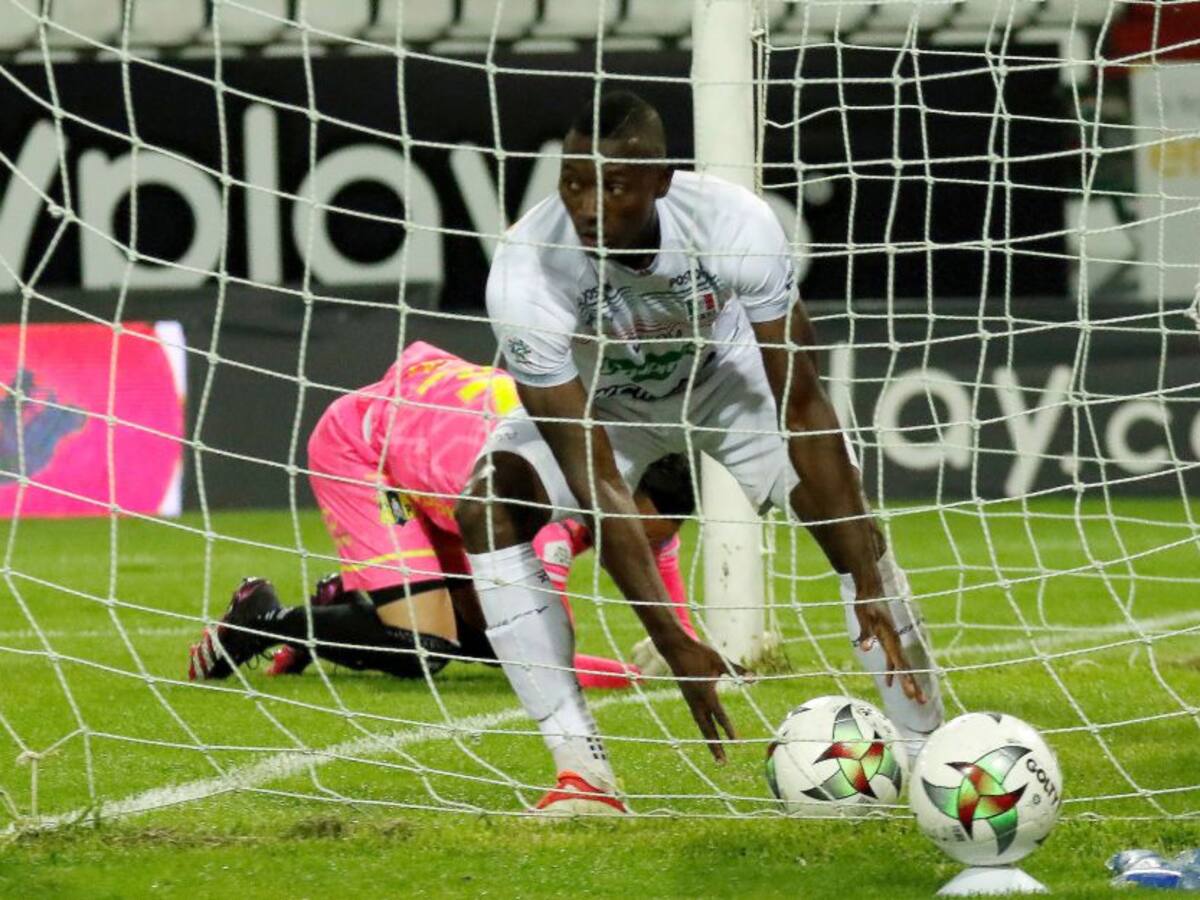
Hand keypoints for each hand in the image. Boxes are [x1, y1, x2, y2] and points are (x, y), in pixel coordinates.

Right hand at [659, 636, 742, 762]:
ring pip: (701, 726)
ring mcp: (691, 702)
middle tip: (723, 763)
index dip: (728, 729)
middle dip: (715, 746)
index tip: (736, 742)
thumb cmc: (700, 653)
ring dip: (709, 741)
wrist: (676, 649)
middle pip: (707, 729)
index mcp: (706, 693)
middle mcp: (697, 701)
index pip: (719, 715)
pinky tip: (708, 735)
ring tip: (717, 756)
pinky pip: (697, 718)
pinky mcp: (688, 699)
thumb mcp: (720, 661)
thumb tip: (755, 678)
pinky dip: (703, 729)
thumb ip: (737, 670)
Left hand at [854, 598, 926, 702]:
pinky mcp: (887, 639)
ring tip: (913, 698)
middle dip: (913, 685)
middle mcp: (894, 641)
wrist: (870, 590)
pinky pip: (892, 659)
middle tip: (921, 701)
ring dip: (906, 681)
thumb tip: (867, 649)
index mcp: (890, 638)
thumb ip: (866, 634)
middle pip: (905, 667)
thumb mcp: (863, 617)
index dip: (905, 679)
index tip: (911, 693)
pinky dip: (891, 671)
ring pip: (901, 665)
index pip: (899, 663)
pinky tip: (888, 683)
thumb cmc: (865, 603)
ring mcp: (892, 641)